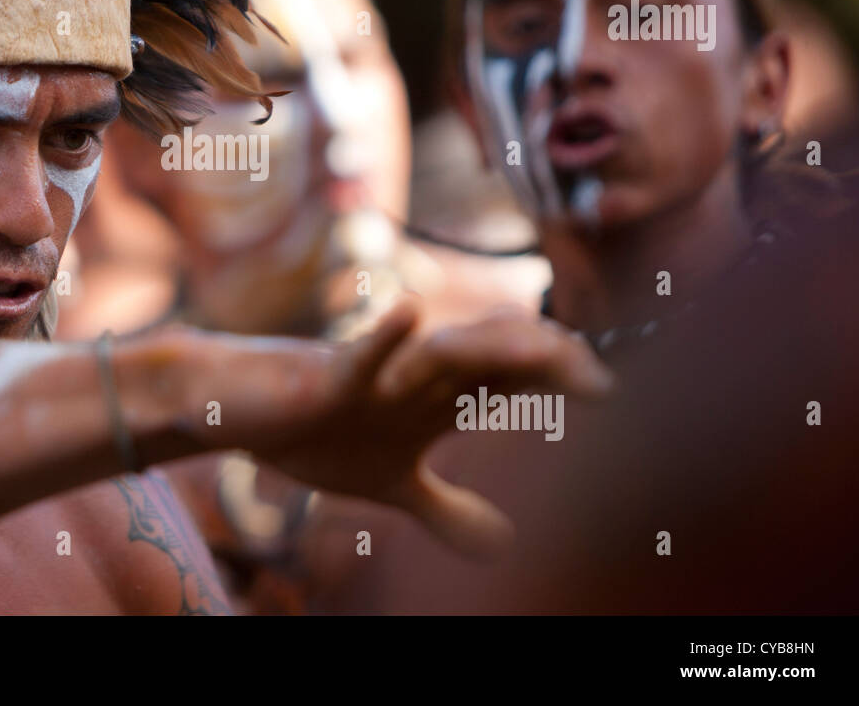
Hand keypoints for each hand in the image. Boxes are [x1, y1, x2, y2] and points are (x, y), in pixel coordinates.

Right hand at [221, 296, 612, 558]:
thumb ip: (446, 507)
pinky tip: (409, 315)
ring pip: (443, 348)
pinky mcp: (328, 375)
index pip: (515, 378)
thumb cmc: (318, 431)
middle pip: (497, 353)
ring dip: (494, 347)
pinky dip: (384, 337)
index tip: (615, 400)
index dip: (564, 381)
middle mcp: (420, 375)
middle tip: (601, 386)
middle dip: (551, 361)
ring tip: (544, 353)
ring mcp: (379, 371)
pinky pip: (358, 352)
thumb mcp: (390, 484)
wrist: (243, 409)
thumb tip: (508, 544)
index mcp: (440, 398)